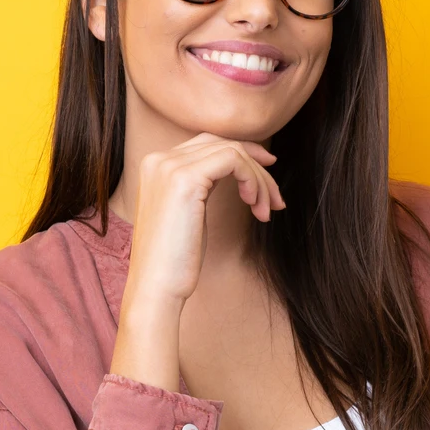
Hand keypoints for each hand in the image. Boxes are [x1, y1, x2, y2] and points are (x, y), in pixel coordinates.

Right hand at [111, 133, 282, 389]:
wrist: (156, 288)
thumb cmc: (174, 261)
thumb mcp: (187, 215)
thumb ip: (201, 188)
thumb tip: (239, 172)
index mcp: (154, 166)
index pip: (206, 143)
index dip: (242, 155)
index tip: (265, 177)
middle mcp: (158, 159)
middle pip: (220, 142)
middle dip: (255, 164)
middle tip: (275, 197)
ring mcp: (170, 167)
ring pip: (232, 151)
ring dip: (259, 180)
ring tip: (267, 211)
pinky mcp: (185, 179)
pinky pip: (233, 160)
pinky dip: (253, 179)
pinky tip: (256, 206)